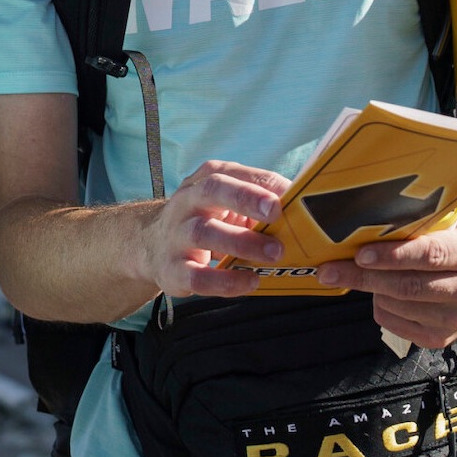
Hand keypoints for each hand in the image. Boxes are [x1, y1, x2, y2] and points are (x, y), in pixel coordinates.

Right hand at [142, 163, 289, 299]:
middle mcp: (188, 201)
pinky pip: (197, 276)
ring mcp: (177, 235)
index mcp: (207, 179)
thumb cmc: (206, 218)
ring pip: (205, 233)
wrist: (150, 244)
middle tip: (278, 213)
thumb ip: (259, 200)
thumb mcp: (226, 201)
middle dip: (247, 198)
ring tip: (274, 253)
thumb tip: (307, 206)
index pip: (236, 173)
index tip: (294, 193)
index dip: (264, 183)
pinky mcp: (172, 269)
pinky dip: (225, 281)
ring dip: (242, 243)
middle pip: (215, 190)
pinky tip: (251, 282)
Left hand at [316, 220, 456, 348]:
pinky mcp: (442, 338)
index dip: (392, 256)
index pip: (431, 255)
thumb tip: (366, 227)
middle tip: (329, 270)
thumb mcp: (452, 224)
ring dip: (373, 290)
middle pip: (409, 286)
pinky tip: (384, 294)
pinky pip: (395, 324)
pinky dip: (380, 308)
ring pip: (398, 306)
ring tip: (368, 274)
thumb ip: (420, 227)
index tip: (359, 254)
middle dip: (364, 277)